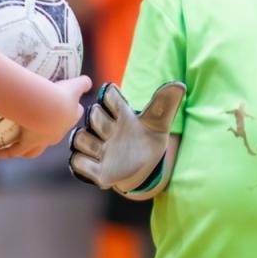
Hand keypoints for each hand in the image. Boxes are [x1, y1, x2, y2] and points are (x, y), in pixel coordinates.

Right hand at [0, 75, 91, 159]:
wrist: (49, 109)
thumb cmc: (61, 95)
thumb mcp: (74, 85)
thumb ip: (84, 82)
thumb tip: (89, 81)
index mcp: (68, 117)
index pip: (73, 114)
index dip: (71, 111)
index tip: (66, 106)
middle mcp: (56, 133)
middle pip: (55, 134)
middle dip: (50, 131)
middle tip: (40, 126)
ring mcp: (41, 141)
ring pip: (34, 149)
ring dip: (25, 149)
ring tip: (15, 146)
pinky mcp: (26, 144)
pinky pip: (12, 151)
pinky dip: (2, 153)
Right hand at [68, 81, 185, 194]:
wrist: (144, 172)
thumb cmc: (147, 143)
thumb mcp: (158, 126)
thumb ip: (164, 107)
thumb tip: (179, 85)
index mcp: (121, 115)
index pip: (109, 95)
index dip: (112, 97)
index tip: (121, 108)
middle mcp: (106, 129)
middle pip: (93, 114)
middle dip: (100, 120)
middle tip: (112, 131)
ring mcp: (98, 148)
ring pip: (81, 137)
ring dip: (91, 143)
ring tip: (105, 149)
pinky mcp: (94, 168)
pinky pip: (78, 161)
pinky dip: (85, 163)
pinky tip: (100, 167)